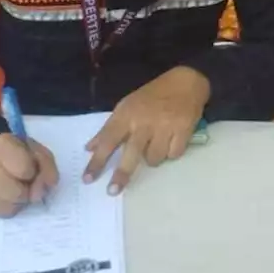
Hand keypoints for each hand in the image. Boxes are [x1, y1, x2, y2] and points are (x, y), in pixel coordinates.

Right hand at [0, 133, 58, 217]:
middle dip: (28, 191)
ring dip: (21, 201)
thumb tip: (50, 185)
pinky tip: (9, 196)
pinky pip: (3, 213)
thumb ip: (47, 165)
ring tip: (17, 188)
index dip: (33, 172)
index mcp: (1, 147)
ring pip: (10, 207)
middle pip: (17, 194)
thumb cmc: (17, 152)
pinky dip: (11, 207)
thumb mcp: (36, 150)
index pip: (24, 170)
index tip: (31, 168)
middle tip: (26, 183)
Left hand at [83, 66, 209, 194]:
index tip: (87, 179)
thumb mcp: (127, 105)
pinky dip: (171, 152)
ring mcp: (165, 126)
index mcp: (127, 114)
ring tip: (156, 145)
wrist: (186, 81)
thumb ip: (109, 128)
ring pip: (153, 158)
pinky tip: (171, 141)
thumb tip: (89, 148)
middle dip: (122, 174)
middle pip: (130, 154)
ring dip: (153, 158)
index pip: (108, 140)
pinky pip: (173, 155)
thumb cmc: (152, 96)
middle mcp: (144, 121)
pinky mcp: (184, 130)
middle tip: (113, 191)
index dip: (97, 161)